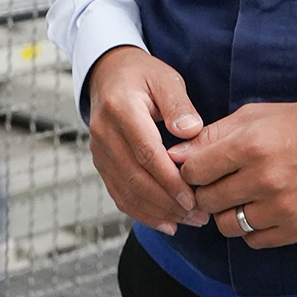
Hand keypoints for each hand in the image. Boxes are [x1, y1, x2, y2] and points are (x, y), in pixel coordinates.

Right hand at [87, 47, 210, 235]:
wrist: (108, 74)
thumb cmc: (141, 75)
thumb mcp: (165, 79)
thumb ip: (179, 104)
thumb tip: (190, 131)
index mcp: (121, 109)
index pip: (146, 152)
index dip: (169, 180)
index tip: (192, 197)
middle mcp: (104, 132)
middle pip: (135, 178)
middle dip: (168, 202)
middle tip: (197, 215)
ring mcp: (98, 150)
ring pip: (126, 191)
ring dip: (157, 212)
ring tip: (187, 221)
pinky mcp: (100, 163)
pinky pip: (118, 194)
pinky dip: (141, 212)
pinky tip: (165, 222)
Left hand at [167, 98, 296, 248]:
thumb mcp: (253, 116)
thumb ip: (211, 135)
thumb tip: (174, 155)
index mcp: (250, 146)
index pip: (193, 171)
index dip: (189, 170)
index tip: (199, 167)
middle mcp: (264, 179)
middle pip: (206, 201)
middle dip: (205, 192)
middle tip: (218, 182)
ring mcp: (282, 208)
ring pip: (226, 225)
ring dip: (226, 212)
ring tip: (240, 196)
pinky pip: (253, 240)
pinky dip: (250, 228)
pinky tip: (260, 208)